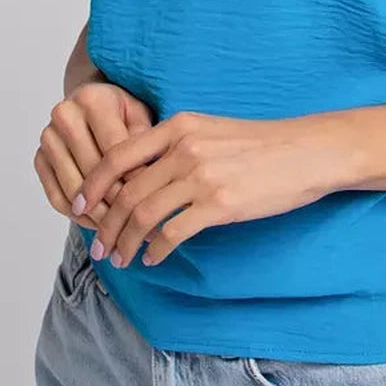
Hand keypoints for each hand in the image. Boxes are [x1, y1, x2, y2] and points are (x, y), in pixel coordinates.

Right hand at [34, 82, 155, 230]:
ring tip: (121, 231)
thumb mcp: (141, 117)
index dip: (135, 180)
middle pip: (92, 171)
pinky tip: (99, 226)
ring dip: (97, 215)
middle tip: (139, 224)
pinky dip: (78, 217)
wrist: (93, 105)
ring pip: (73, 189)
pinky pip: (57, 197)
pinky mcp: (39, 159)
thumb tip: (148, 180)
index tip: (153, 203)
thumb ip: (145, 142)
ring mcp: (48, 138)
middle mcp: (64, 115)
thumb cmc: (123, 114)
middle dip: (117, 202)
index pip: (114, 150)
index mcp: (92, 99)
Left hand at [73, 110, 345, 268]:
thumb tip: (142, 175)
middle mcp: (184, 148)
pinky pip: (174, 232)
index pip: (118, 155)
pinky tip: (154, 259)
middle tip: (100, 247)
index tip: (78, 206)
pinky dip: (156, 250)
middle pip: (126, 191)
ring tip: (121, 259)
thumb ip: (176, 145)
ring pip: (144, 214)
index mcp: (178, 126)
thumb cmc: (263, 145)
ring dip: (127, 242)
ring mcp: (202, 176)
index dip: (92, 184)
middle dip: (106, 224)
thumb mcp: (211, 131)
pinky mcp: (221, 204)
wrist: (308, 151)